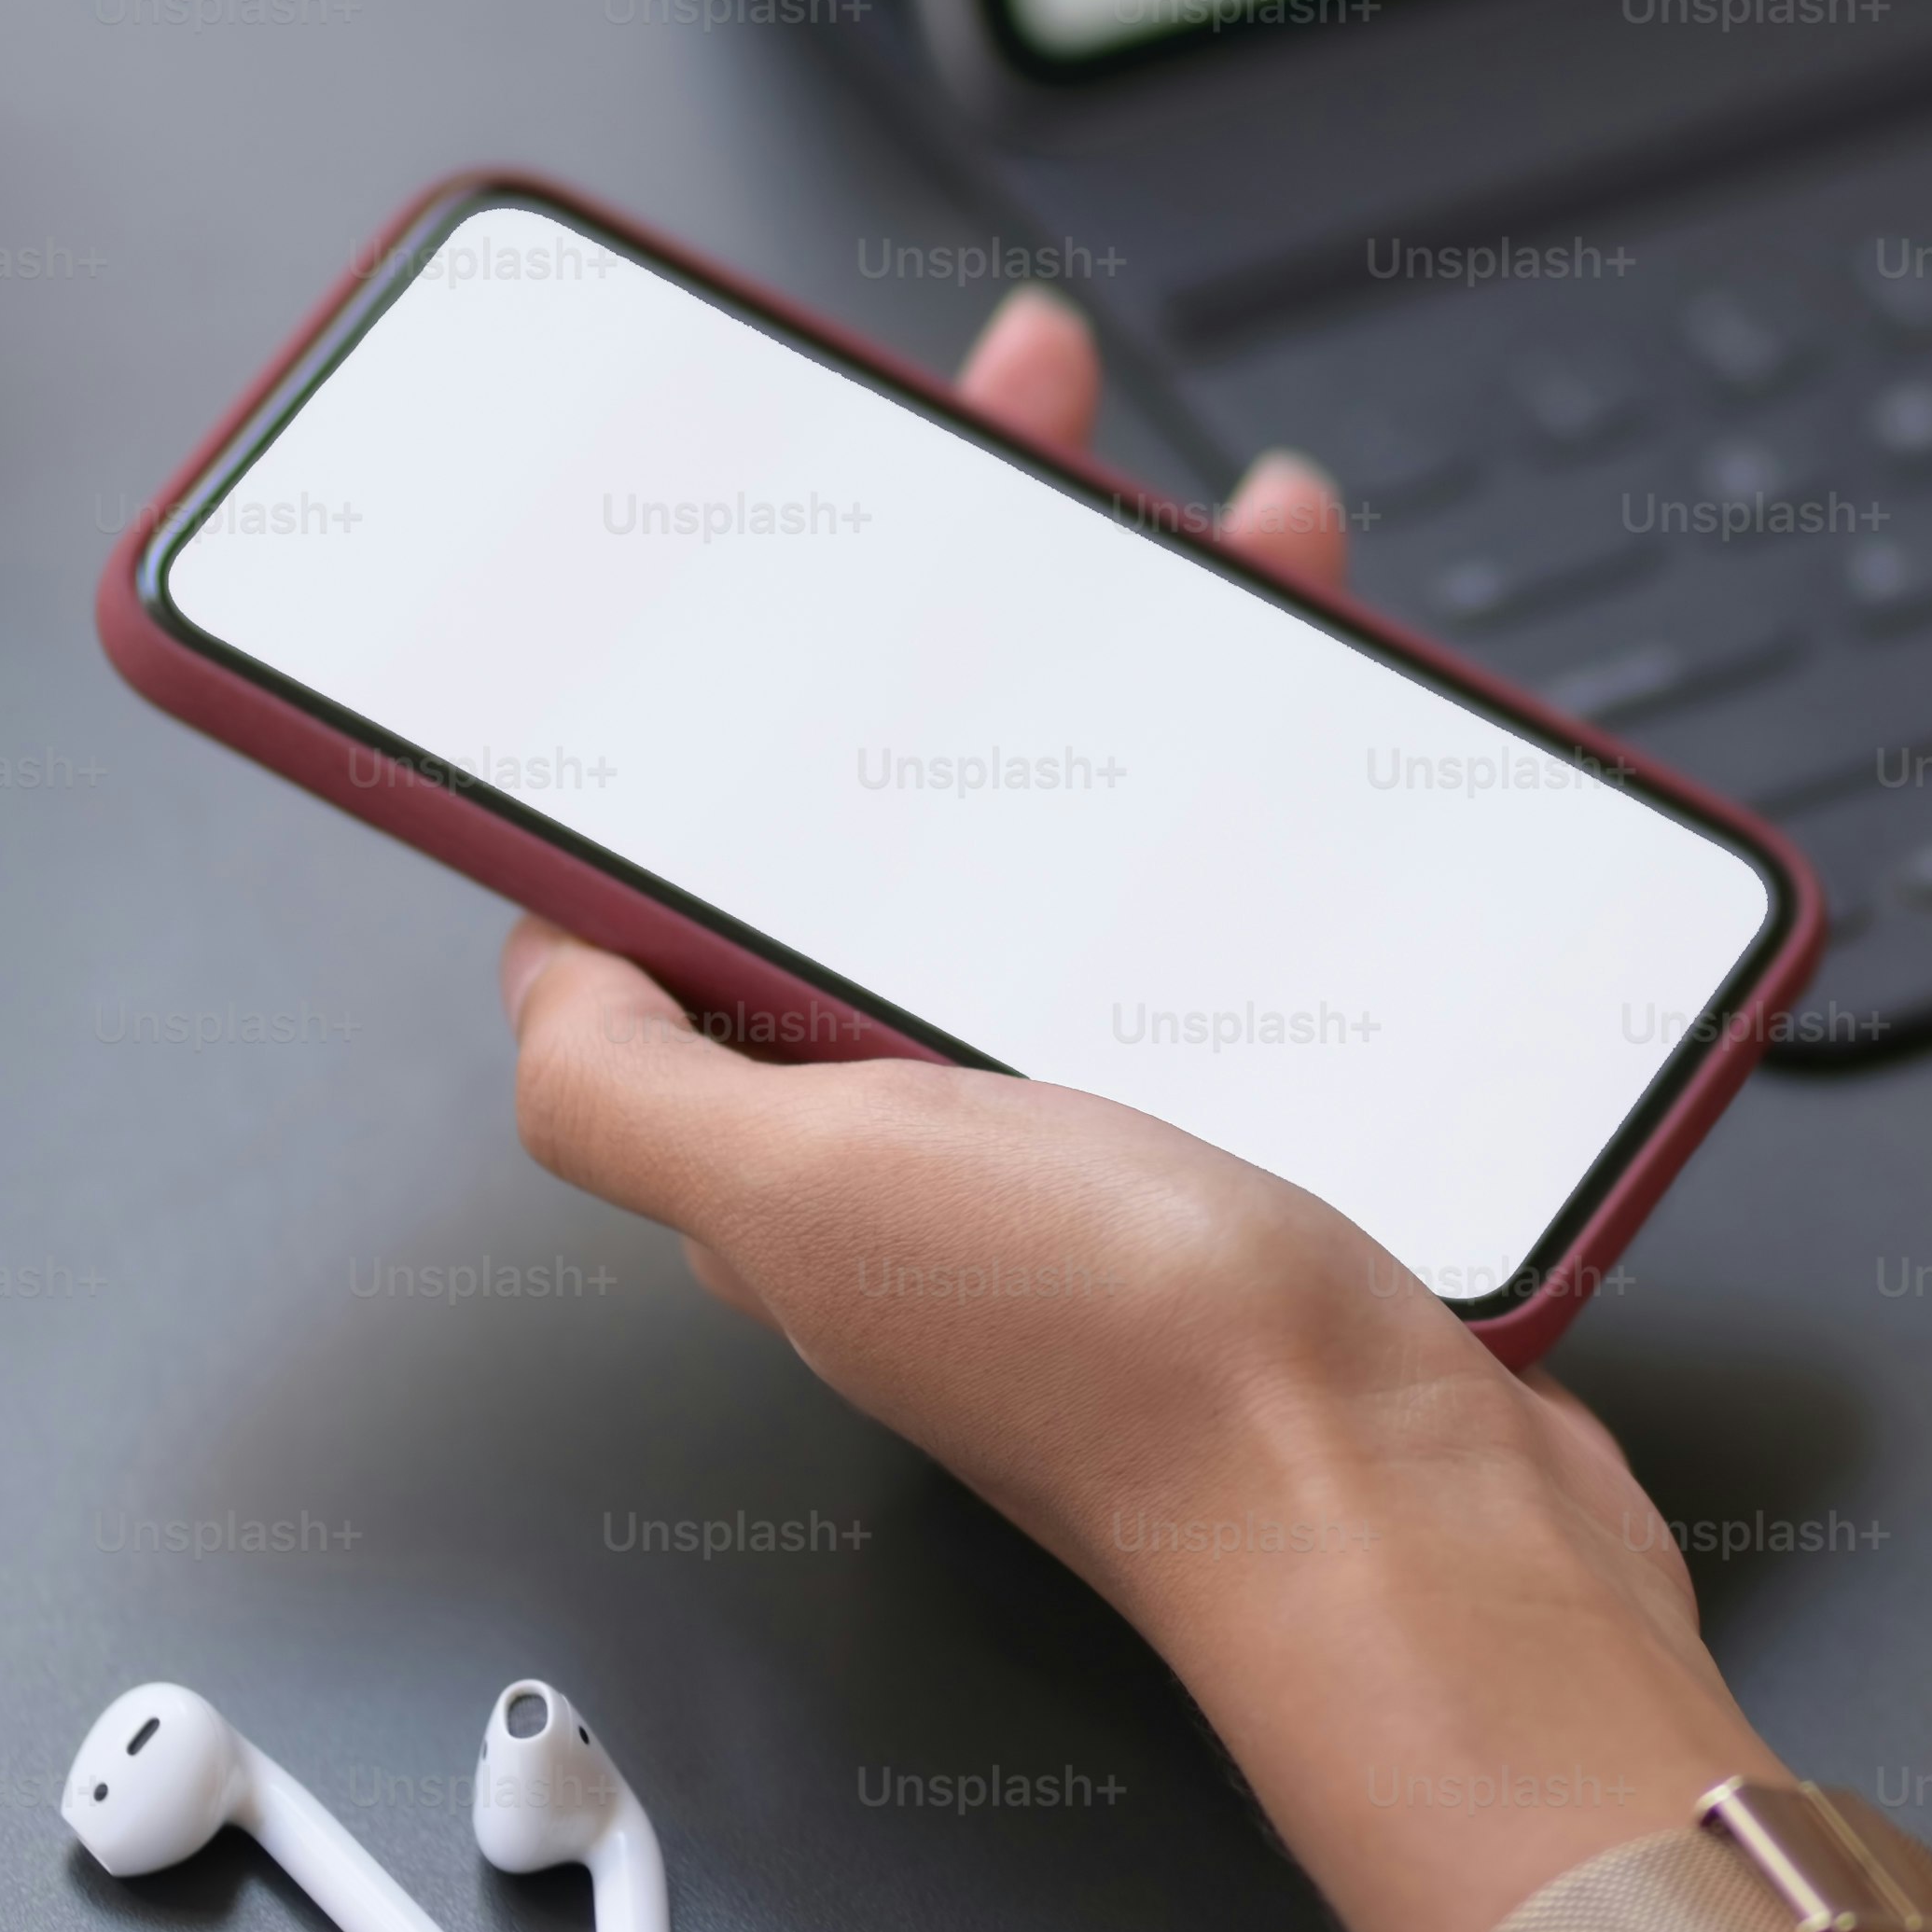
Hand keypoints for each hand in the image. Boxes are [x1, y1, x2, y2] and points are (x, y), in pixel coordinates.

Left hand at [494, 287, 1753, 1931]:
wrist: (1403, 1521)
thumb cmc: (1129, 1379)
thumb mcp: (799, 1197)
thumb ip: (627, 1090)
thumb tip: (528, 960)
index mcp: (827, 1108)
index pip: (752, 833)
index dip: (764, 656)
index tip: (808, 497)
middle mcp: (973, 1104)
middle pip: (951, 776)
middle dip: (983, 576)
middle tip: (1028, 411)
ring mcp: (1148, 1105)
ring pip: (1138, 807)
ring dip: (1168, 640)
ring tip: (1233, 517)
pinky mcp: (1308, 1116)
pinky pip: (1283, 896)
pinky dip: (1315, 773)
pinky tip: (1365, 702)